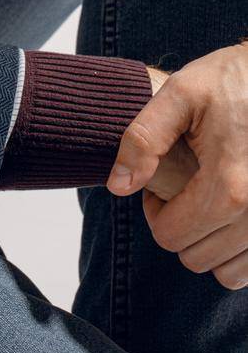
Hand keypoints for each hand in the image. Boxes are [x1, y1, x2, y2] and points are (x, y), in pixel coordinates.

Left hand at [107, 44, 247, 289]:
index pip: (171, 236)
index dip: (155, 210)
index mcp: (227, 185)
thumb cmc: (231, 80)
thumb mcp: (180, 93)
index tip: (161, 180)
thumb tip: (117, 186)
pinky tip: (229, 210)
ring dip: (210, 243)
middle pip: (196, 258)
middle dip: (180, 226)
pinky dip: (236, 249)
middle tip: (184, 185)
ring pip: (227, 272)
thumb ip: (143, 139)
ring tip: (208, 196)